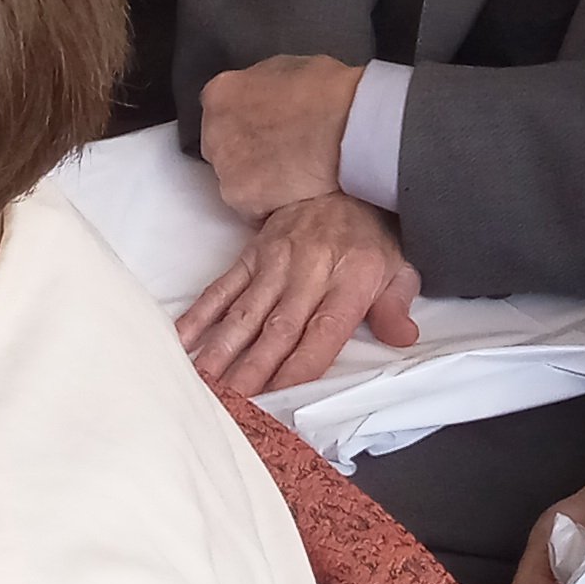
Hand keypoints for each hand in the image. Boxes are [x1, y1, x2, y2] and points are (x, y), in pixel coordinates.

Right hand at [180, 192, 419, 395]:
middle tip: (233, 402)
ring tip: (204, 381)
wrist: (335, 180)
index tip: (281, 395)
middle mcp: (309, 271)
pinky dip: (201, 315)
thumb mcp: (397, 266)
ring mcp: (275, 263)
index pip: (324, 330)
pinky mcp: (251, 256)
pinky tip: (183, 340)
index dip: (300, 364)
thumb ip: (395, 306)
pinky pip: (223, 288)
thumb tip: (401, 337)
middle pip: (278, 328)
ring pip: (245, 313)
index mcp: (349, 278)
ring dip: (223, 349)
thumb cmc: (366, 235)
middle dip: (254, 369)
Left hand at [194, 50, 363, 217]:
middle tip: (282, 153)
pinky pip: (253, 210)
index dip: (246, 122)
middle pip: (222, 148)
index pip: (220, 112)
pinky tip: (297, 194)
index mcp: (222, 94)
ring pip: (236, 182)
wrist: (350, 130)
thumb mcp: (290, 68)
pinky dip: (271, 208)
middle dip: (247, 153)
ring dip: (259, 182)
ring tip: (295, 176)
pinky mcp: (244, 200)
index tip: (265, 130)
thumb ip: (263, 85)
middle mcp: (215, 132)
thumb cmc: (331, 95)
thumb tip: (267, 96)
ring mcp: (226, 168)